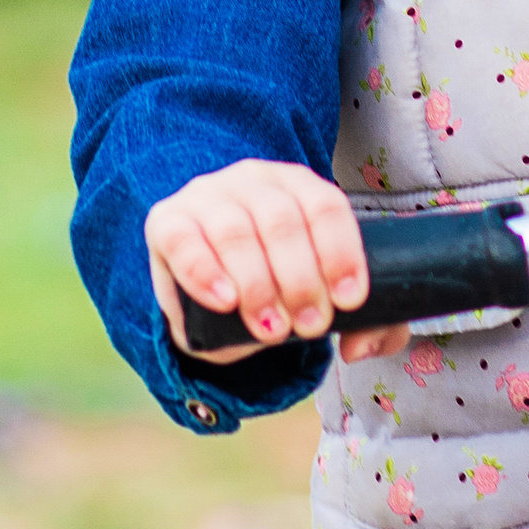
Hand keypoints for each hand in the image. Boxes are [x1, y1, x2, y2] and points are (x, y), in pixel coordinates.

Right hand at [144, 160, 411, 364]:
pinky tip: (225, 300)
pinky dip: (205, 272)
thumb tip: (361, 348)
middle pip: (282, 221)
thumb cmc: (271, 279)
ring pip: (236, 231)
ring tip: (271, 327)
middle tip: (310, 326)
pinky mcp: (167, 222)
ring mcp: (207, 197)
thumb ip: (361, 321)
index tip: (349, 299)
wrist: (206, 274)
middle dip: (301, 280)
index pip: (326, 205)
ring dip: (258, 284)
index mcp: (297, 185)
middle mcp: (253, 180)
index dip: (341, 251)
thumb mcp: (316, 292)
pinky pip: (183, 240)